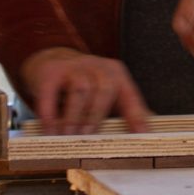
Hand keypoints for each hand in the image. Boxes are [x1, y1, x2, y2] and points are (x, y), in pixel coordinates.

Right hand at [20, 47, 150, 134]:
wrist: (53, 58)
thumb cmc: (84, 83)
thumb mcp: (105, 91)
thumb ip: (123, 108)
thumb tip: (144, 132)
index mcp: (115, 73)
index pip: (130, 94)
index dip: (136, 115)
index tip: (141, 134)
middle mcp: (97, 66)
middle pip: (105, 88)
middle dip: (96, 115)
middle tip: (87, 136)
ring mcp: (74, 67)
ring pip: (81, 89)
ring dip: (75, 116)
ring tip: (69, 135)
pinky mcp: (51, 72)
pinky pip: (51, 92)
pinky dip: (50, 114)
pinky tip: (49, 130)